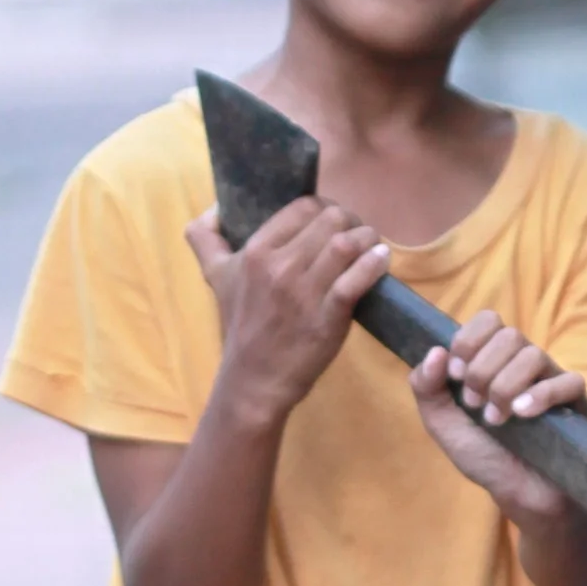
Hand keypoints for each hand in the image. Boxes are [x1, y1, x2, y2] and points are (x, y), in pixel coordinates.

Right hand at [185, 201, 391, 421]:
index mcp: (255, 251)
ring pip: (346, 243)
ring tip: (372, 246)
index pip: (302, 207)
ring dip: (367, 239)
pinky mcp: (327, 316)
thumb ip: (205, 238)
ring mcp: (304, 291)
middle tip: (357, 235)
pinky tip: (381, 259)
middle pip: (330, 219)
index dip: (324, 208)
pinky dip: (373, 264)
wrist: (253, 379)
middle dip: (350, 222)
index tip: (333, 222)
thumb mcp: (215, 276)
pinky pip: (356, 279)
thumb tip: (216, 207)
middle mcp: (278, 265)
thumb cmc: (240, 325)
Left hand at [408, 307, 586, 520]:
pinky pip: (567, 382)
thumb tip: (435, 351)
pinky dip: (541, 395)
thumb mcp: (442, 424)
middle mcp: (523, 364)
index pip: (488, 321)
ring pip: (534, 356)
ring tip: (496, 420)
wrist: (517, 493)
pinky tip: (523, 415)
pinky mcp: (576, 404)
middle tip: (474, 404)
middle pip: (509, 335)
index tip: (456, 374)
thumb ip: (426, 388)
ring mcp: (552, 381)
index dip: (469, 340)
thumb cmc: (483, 455)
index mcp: (494, 360)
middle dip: (482, 370)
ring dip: (505, 387)